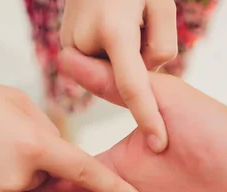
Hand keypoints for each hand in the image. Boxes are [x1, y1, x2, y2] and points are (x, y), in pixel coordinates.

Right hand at [0, 77, 142, 191]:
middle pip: (51, 189)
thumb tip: (62, 160)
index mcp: (34, 144)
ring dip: (21, 187)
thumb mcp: (14, 102)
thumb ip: (46, 131)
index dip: (113, 187)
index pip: (85, 171)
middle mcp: (18, 180)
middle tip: (31, 162)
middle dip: (54, 183)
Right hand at [61, 0, 177, 151]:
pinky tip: (110, 29)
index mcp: (113, 30)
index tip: (158, 143)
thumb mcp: (161, 4)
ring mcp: (69, 45)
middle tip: (138, 24)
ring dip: (124, 57)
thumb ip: (161, 46)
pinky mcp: (65, 48)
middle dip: (138, 63)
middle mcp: (83, 42)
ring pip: (111, 72)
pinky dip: (112, 55)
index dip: (147, 117)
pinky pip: (99, 65)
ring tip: (122, 22)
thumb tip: (141, 76)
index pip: (132, 86)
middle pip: (124, 77)